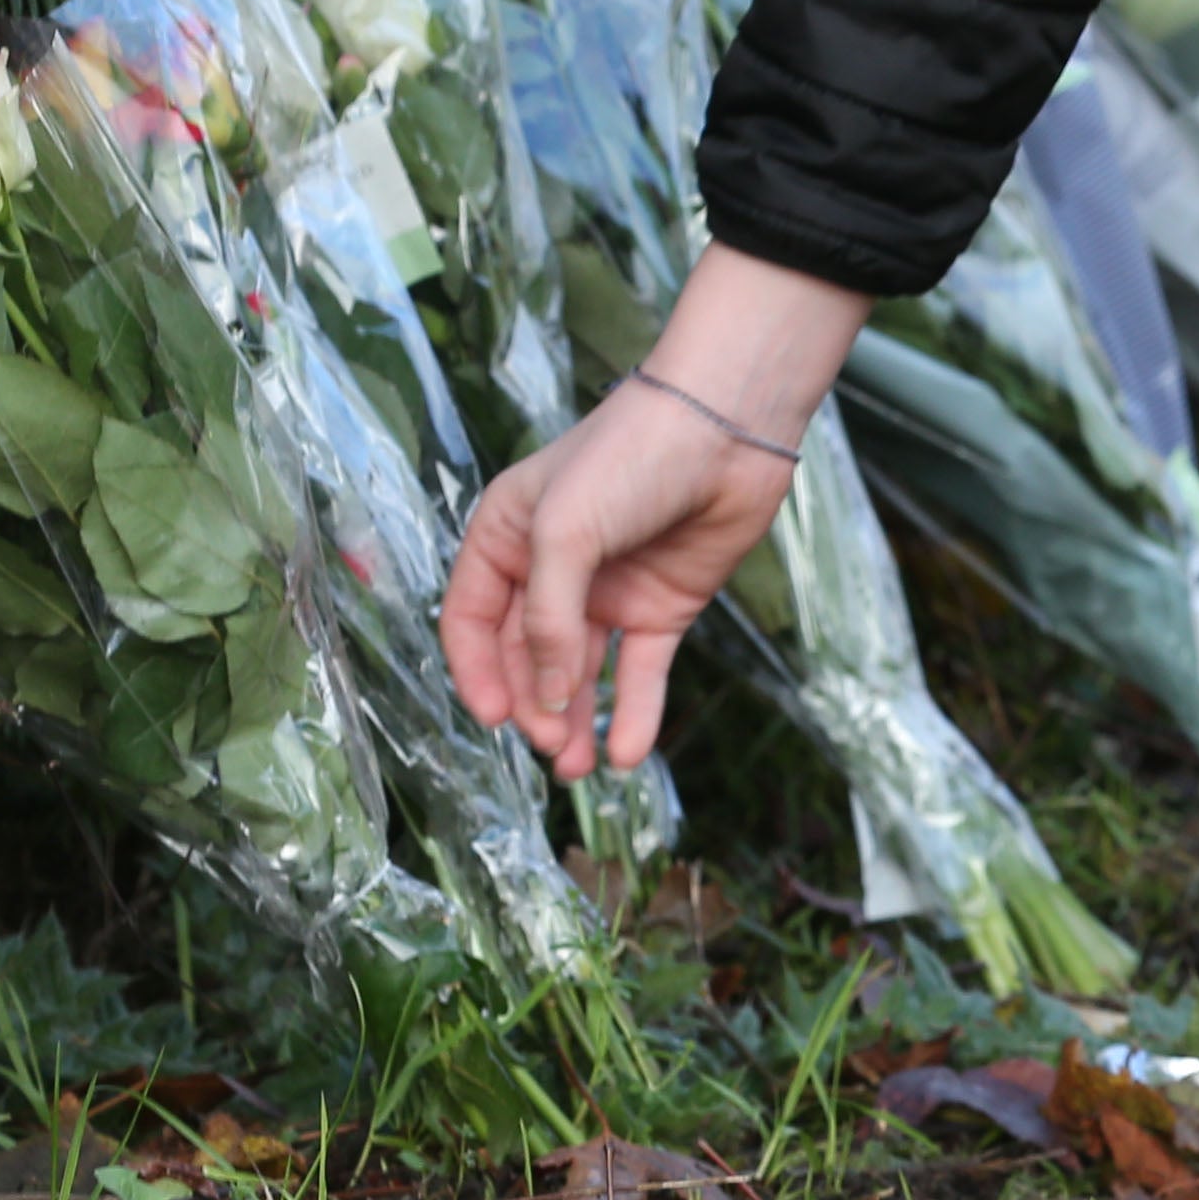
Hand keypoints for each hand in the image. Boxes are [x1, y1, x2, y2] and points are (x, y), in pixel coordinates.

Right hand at [441, 246, 863, 777]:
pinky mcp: (662, 607)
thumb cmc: (630, 457)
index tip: (495, 718)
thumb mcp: (564, 533)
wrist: (727, 428)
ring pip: (579, 673)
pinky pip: (640, 672)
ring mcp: (608, 590)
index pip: (471, 618)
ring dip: (574, 721)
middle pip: (526, 655)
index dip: (477, 671)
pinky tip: (626, 755)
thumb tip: (542, 697)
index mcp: (507, 537)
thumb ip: (545, 619)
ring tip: (576, 771)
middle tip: (548, 747)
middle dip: (532, 705)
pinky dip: (633, 714)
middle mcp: (552, 567)